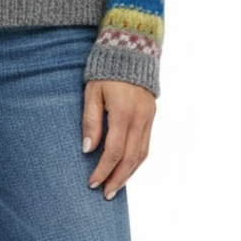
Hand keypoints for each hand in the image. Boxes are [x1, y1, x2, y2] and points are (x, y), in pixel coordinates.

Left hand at [82, 79, 155, 198]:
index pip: (113, 152)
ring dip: (129, 173)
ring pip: (141, 154)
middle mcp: (139, 118)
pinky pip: (147, 144)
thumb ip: (91, 121)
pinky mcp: (152, 115)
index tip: (92, 182)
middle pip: (130, 158)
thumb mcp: (92, 91)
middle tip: (106, 194)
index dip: (102, 170)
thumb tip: (88, 149)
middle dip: (117, 179)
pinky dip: (137, 159)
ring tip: (116, 186)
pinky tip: (128, 166)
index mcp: (122, 113)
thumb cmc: (105, 69)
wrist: (130, 47)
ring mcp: (148, 117)